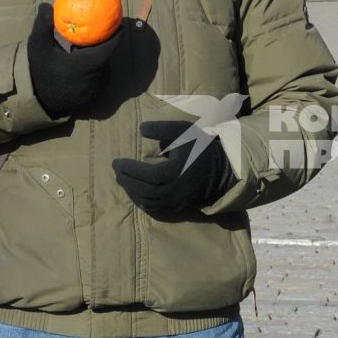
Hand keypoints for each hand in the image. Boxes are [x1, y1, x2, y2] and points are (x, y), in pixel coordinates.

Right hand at [27, 2, 119, 118]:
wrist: (38, 102)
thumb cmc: (40, 72)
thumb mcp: (38, 46)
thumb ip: (43, 25)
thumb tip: (46, 5)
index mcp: (89, 64)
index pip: (111, 45)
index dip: (116, 32)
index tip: (117, 21)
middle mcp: (98, 77)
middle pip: (107, 55)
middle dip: (104, 43)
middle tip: (98, 30)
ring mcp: (97, 89)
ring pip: (103, 67)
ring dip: (97, 57)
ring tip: (88, 48)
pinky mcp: (94, 97)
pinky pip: (99, 78)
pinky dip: (94, 70)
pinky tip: (82, 64)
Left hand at [112, 121, 236, 219]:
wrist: (221, 171)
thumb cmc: (201, 149)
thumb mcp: (185, 133)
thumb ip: (163, 129)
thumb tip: (141, 128)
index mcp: (175, 172)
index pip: (146, 174)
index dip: (129, 169)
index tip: (116, 162)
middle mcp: (174, 190)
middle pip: (143, 190)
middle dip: (126, 180)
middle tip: (116, 171)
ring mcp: (175, 201)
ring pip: (147, 201)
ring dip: (131, 191)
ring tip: (123, 180)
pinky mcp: (176, 207)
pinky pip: (154, 209)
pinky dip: (141, 201)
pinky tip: (135, 192)